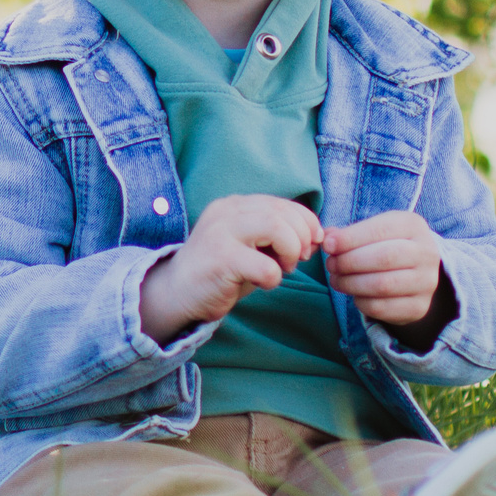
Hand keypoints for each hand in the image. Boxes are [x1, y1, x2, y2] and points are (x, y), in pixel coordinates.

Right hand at [139, 194, 322, 341]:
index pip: (282, 203)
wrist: (177, 292)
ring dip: (291, 252)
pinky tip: (262, 283)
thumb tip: (319, 235)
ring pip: (276, 228)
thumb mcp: (250, 245)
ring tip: (284, 268)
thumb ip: (277, 235)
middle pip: (282, 213)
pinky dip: (274, 278)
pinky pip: (265, 266)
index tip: (312, 243)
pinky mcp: (221, 259)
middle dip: (302, 238)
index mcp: (235, 205)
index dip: (306, 222)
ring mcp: (221, 233)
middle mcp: (227, 212)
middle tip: (297, 260)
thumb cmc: (221, 271)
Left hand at [324, 210, 446, 330]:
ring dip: (351, 283)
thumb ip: (348, 233)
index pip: (380, 230)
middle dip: (349, 262)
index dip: (350, 238)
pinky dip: (361, 302)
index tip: (328, 245)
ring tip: (337, 280)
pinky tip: (355, 295)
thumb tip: (327, 238)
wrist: (416, 273)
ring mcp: (426, 282)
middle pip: (384, 257)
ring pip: (382, 285)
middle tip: (331, 265)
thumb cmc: (386, 245)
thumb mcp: (372, 231)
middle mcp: (426, 253)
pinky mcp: (419, 307)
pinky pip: (382, 307)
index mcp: (413, 226)